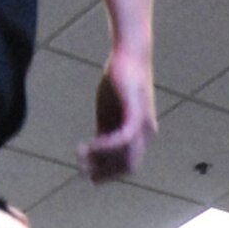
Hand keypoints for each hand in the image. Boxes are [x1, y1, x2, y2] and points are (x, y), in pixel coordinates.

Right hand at [81, 45, 156, 181]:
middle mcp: (146, 134)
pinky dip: (106, 146)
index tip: (85, 169)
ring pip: (127, 158)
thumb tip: (93, 154)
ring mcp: (144, 126)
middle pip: (128, 168)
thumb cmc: (118, 81)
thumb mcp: (107, 113)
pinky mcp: (137, 114)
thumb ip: (104, 133)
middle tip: (81, 167)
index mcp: (140, 135)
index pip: (126, 166)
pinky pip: (123, 140)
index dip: (106, 173)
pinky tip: (91, 145)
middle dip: (104, 172)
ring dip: (102, 160)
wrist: (129, 54)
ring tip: (82, 153)